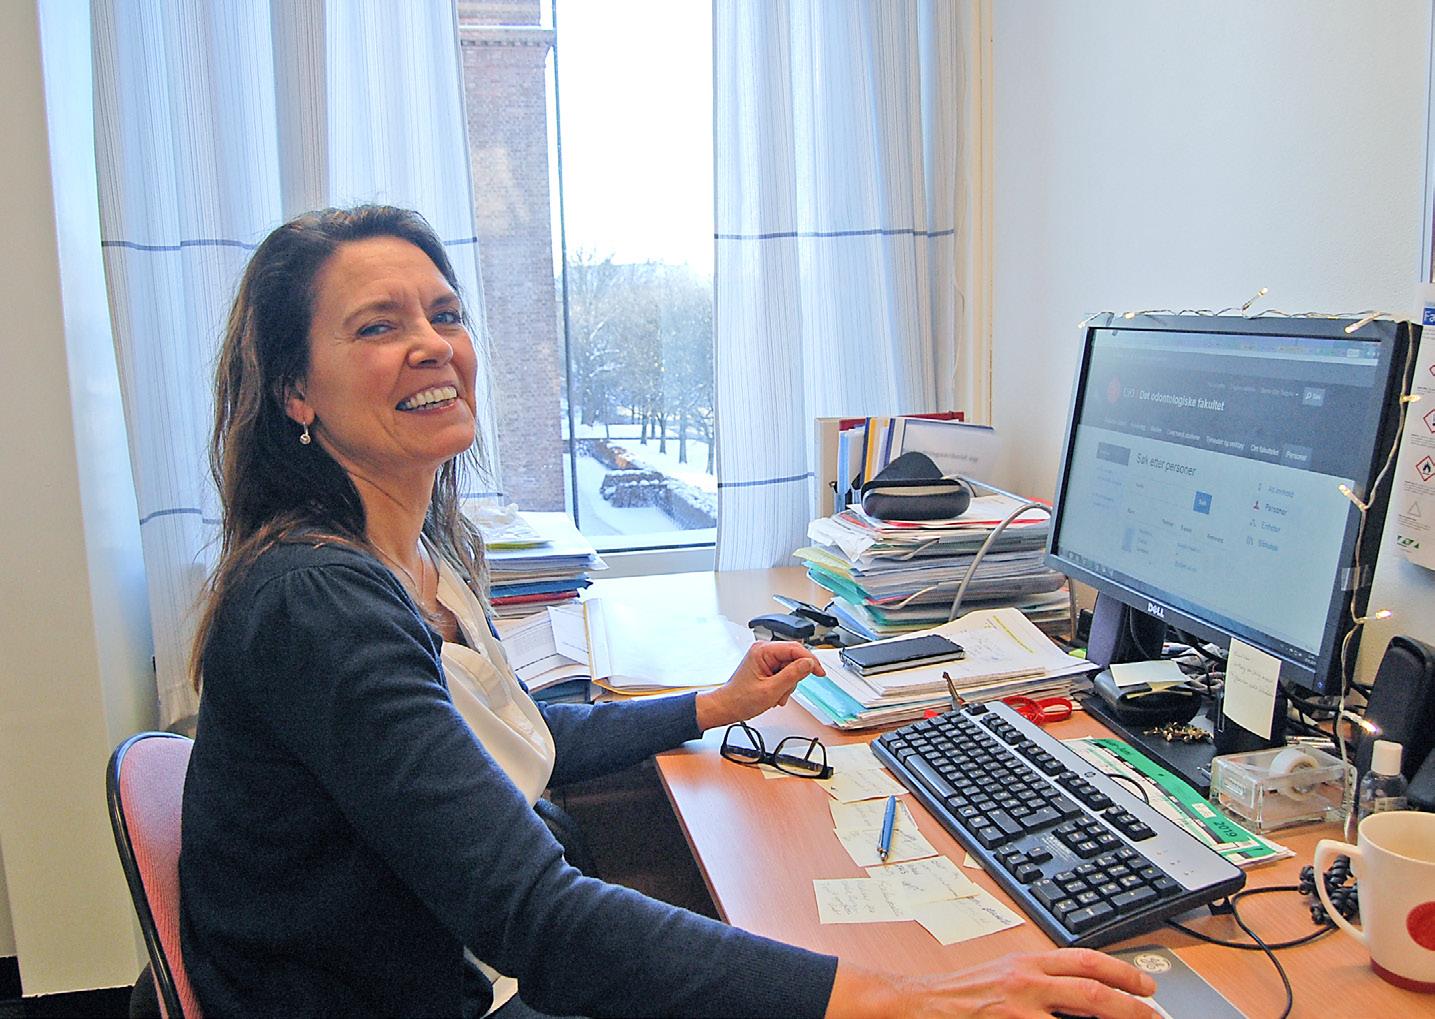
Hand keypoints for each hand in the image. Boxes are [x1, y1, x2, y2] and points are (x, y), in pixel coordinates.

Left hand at [695, 641, 824, 730]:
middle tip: (785, 690)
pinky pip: (784, 673)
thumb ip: (792, 675)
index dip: (810, 660)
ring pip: (791, 667)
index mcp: (763, 650)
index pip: (795, 648)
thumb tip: (809, 663)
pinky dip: (783, 686)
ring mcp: (764, 658)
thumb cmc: (740, 699)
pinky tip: (775, 694)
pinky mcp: (766, 667)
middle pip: (794, 658)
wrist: (726, 708)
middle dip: (794, 677)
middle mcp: (763, 651)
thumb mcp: (771, 690)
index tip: (819, 672)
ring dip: (788, 684)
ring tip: (776, 695)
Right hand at [827, 950, 1159, 1018]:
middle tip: (1154, 1015)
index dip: (1123, 972)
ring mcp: (1018, 1009)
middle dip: (1131, 1005)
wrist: (919, 1004)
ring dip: (1111, 1018)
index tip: (1148, 986)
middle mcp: (1026, 981)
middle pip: (1092, 989)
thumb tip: (1088, 994)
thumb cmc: (964, 992)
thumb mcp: (1006, 973)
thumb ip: (1043, 979)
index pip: (1086, 960)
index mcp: (1028, 962)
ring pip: (1080, 1010)